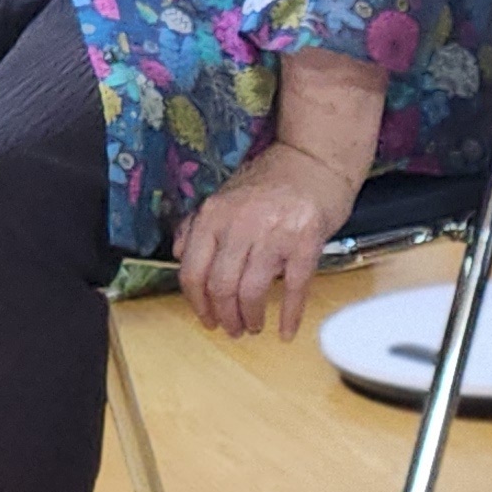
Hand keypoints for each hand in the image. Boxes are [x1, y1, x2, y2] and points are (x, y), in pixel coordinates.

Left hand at [174, 143, 352, 336]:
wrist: (314, 160)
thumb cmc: (270, 181)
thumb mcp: (225, 196)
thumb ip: (198, 224)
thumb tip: (177, 253)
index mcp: (214, 215)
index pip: (192, 270)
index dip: (197, 303)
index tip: (205, 318)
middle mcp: (239, 224)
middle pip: (221, 286)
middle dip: (225, 316)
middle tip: (232, 329)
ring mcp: (273, 233)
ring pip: (252, 291)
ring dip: (251, 317)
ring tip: (253, 326)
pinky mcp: (306, 241)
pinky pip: (294, 288)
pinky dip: (289, 315)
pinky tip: (286, 331)